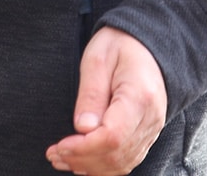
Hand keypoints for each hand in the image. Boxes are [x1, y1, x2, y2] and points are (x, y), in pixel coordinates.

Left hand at [45, 26, 167, 174]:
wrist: (146, 44)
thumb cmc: (120, 45)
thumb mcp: (98, 58)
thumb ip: (90, 94)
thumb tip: (82, 128)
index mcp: (139, 95)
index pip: (113, 136)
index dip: (84, 147)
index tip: (61, 145)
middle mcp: (151, 118)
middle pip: (116, 155)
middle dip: (82, 159)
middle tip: (54, 154)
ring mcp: (152, 128)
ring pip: (122, 163)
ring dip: (90, 166)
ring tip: (62, 159)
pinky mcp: (147, 134)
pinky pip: (127, 159)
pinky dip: (103, 166)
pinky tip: (83, 161)